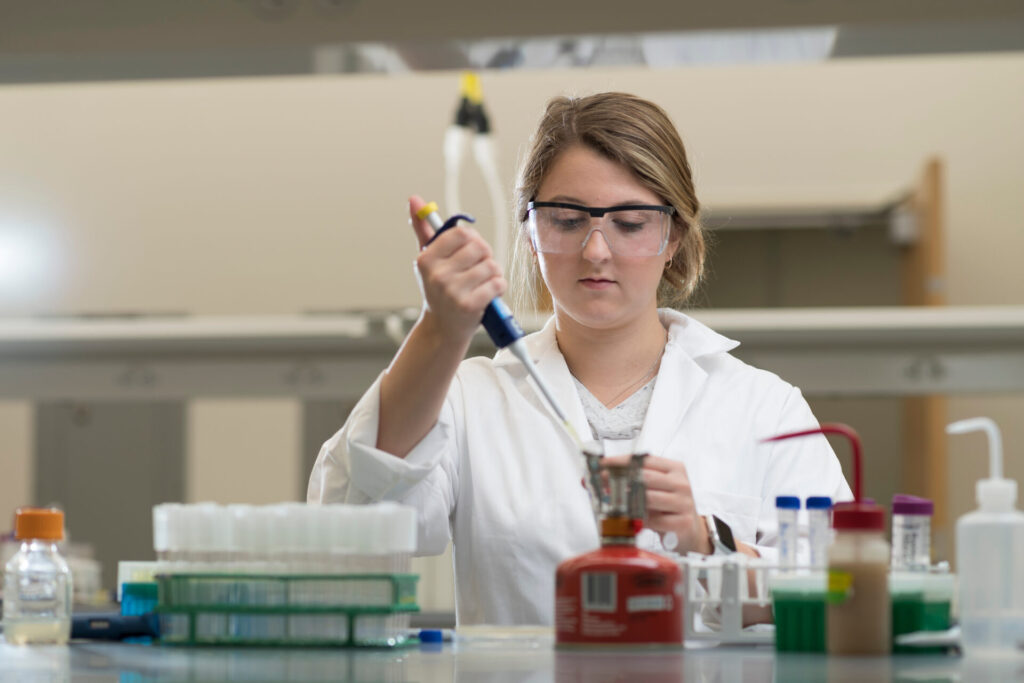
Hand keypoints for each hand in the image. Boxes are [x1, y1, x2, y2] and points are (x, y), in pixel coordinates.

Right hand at [408, 195, 506, 341]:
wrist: (442, 329)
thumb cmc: (438, 289)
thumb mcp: (428, 260)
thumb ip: (423, 229)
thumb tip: (414, 199)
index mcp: (426, 259)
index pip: (463, 233)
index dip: (473, 241)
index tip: (470, 253)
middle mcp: (436, 274)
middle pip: (480, 247)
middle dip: (486, 257)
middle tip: (478, 269)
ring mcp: (452, 291)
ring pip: (491, 266)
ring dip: (494, 273)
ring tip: (483, 283)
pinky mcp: (469, 305)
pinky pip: (497, 283)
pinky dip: (498, 287)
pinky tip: (489, 294)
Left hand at [603, 455, 711, 553]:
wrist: (690, 528)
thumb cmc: (667, 505)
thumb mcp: (654, 488)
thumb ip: (632, 480)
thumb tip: (597, 478)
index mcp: (675, 468)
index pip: (644, 460)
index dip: (621, 461)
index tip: (602, 464)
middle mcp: (681, 483)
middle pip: (645, 477)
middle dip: (619, 479)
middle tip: (601, 482)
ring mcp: (684, 502)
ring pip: (649, 498)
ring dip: (627, 501)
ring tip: (611, 502)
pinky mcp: (683, 522)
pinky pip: (654, 520)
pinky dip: (639, 520)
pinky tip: (629, 519)